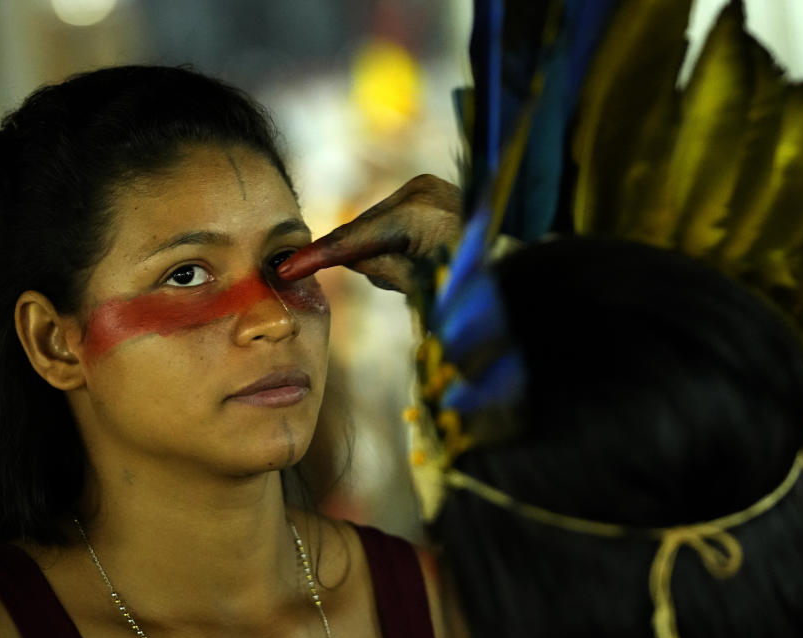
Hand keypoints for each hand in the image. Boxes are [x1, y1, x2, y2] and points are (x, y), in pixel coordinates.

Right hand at [277, 174, 461, 293]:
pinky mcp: (427, 188)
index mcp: (419, 216)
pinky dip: (390, 237)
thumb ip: (380, 270)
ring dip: (378, 247)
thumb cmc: (473, 280)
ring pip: (374, 222)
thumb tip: (352, 258)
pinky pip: (391, 217)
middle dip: (358, 255)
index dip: (319, 256)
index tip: (288, 268)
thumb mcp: (421, 286)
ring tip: (418, 266)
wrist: (515, 259)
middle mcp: (418, 191)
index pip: (355, 238)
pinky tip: (417, 250)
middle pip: (362, 228)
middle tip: (395, 280)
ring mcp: (424, 185)